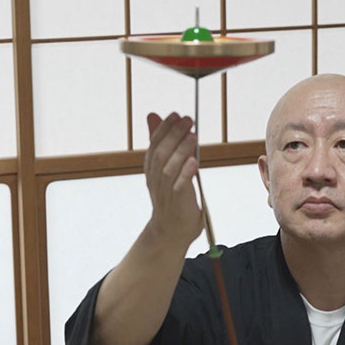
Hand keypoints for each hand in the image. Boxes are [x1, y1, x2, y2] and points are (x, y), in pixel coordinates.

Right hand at [144, 112, 202, 249]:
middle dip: (174, 135)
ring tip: (193, 136)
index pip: (154, 145)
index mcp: (151, 169)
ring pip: (169, 169)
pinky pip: (180, 187)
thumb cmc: (169, 195)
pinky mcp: (178, 203)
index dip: (164, 129)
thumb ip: (159, 141)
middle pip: (161, 154)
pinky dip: (186, 174)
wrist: (170, 230)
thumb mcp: (163, 165)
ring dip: (180, 151)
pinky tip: (194, 161)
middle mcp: (155, 179)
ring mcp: (165, 192)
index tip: (176, 115)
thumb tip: (153, 115)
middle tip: (188, 120)